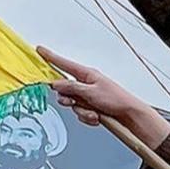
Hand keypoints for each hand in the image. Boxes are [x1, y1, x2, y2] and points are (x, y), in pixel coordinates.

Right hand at [38, 47, 169, 147]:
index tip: (40, 51)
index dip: (51, 57)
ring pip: (73, 104)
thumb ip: (72, 88)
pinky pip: (81, 113)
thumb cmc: (116, 99)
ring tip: (93, 112)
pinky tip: (97, 117)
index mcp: (87, 74)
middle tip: (72, 102)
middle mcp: (87, 84)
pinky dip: (87, 117)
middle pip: (65, 89)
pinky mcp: (92, 107)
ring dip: (81, 111)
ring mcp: (89, 96)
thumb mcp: (91, 92)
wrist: (129, 115)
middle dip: (68, 99)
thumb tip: (57, 84)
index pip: (65, 64)